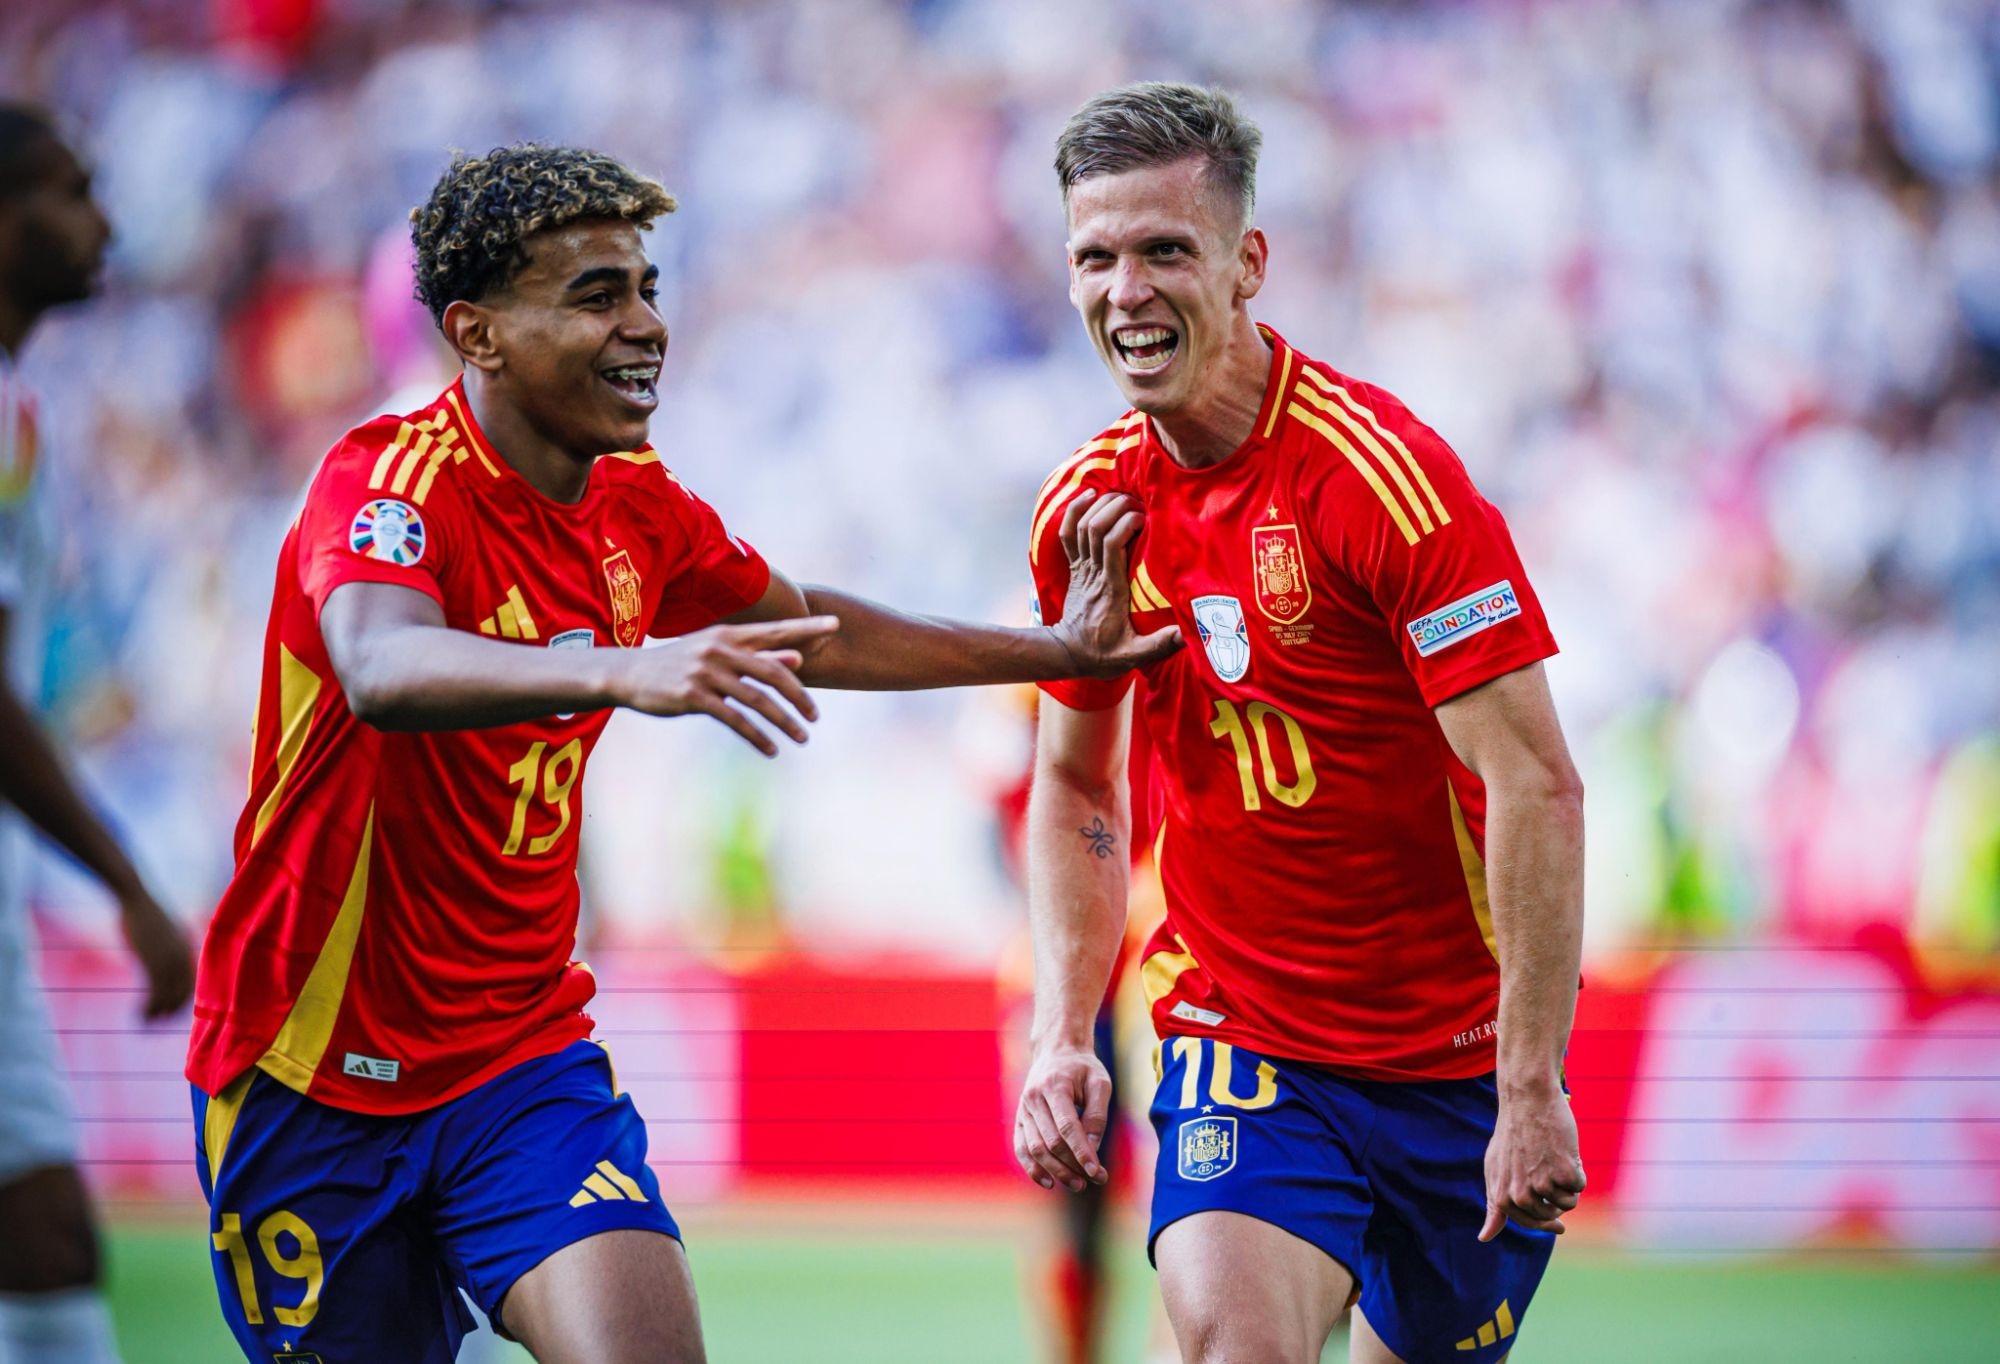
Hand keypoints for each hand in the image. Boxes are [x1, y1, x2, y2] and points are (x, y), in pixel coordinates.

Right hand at [118, 890, 192, 1020]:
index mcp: (185, 948)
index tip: (170, 1013)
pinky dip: (148, 1009)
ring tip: (145, 1025)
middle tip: (156, 1024)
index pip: (190, 982)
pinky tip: (138, 1016)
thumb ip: (165, 946)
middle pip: (183, 993)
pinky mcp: (154, 963)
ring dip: (157, 1014)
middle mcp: (182, 956)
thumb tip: (160, 957)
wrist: (135, 898)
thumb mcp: (160, 932)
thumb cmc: (143, 913)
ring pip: (169, 998)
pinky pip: (155, 994)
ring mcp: (170, 960)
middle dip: (171, 1012)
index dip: (181, 1000)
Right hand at [611, 616, 838, 754]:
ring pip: (758, 699)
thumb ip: (758, 656)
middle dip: (800, 696)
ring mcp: (706, 673)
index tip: (835, 624)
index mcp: (729, 635)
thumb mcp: (718, 655)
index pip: (775, 630)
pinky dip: (757, 736)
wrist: (629, 674)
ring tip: (802, 738)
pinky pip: (735, 719)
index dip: (806, 627)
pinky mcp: (694, 697)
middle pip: (773, 671)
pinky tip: (772, 750)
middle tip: (816, 717)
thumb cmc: (679, 664)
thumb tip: (798, 658)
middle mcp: (720, 650)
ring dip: (784, 721)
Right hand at [1013, 1043, 1112, 1192]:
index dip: (1082, 1152)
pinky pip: (1021, 1148)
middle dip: (1073, 1165)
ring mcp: (1023, 1109)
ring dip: (1056, 1171)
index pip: (1067, 1127)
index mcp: (1054, 1086)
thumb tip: (1092, 1148)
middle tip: (1094, 1180)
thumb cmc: (1082, 1068)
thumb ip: (1097, 1114)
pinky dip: (1032, 1168)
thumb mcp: (1099, 1082)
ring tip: (1078, 1185)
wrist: (1056, 1050)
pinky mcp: (1020, 1119)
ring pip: (1036, 1149)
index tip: (1097, 1173)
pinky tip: (1049, 1183)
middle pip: (1051, 1142)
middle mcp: (1033, 1098)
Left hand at [1050, 490, 1182, 676]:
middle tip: (1136, 502)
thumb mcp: (1134, 655)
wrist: (1069, 654)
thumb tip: (1189, 635)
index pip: (1112, 545)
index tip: (1144, 518)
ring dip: (1099, 506)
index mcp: (1111, 588)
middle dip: (1115, 508)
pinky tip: (1089, 496)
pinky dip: (1074, 511)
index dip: (1126, 524)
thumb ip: (1160, 644)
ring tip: (1120, 496)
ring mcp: (1081, 568)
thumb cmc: (1104, 654)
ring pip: (1082, 527)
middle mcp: (1093, 573)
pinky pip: (1068, 533)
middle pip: (1096, 528)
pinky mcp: (1075, 567)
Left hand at [1479, 1086, 1584, 1240]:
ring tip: (1555, 1158)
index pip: (1530, 1223)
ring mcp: (1542, 1185)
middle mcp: (1520, 1195)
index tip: (1560, 1227)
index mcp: (1502, 1197)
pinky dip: (1578, 1172)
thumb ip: (1494, 1204)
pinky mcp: (1564, 1174)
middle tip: (1552, 1172)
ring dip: (1568, 1184)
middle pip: (1551, 1215)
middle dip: (1558, 1201)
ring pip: (1568, 1202)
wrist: (1526, 1101)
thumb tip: (1484, 1237)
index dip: (1546, 1224)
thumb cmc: (1512, 1134)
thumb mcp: (1495, 1170)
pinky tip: (1565, 1152)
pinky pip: (1579, 1186)